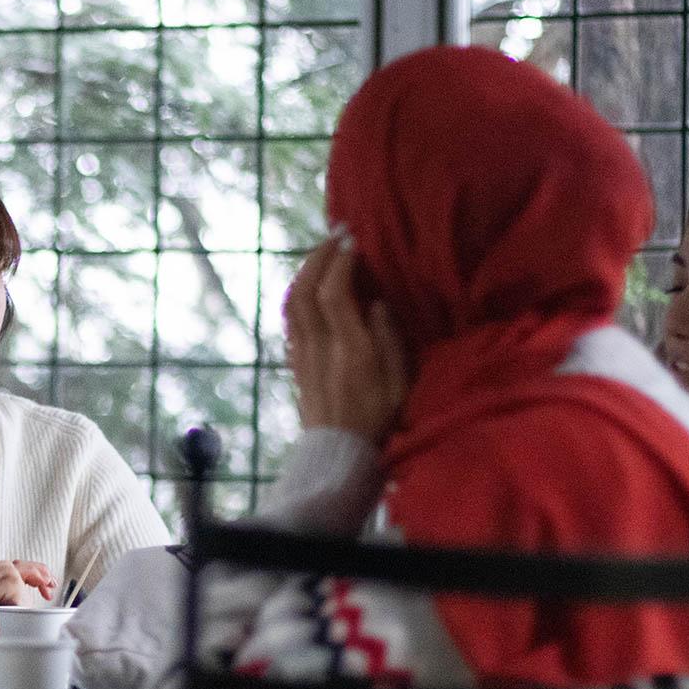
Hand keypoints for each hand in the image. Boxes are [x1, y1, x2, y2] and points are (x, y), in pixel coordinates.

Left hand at [283, 234, 407, 445]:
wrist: (338, 453)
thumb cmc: (377, 418)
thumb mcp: (398, 383)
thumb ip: (388, 339)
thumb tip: (375, 302)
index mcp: (351, 350)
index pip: (335, 294)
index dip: (341, 262)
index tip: (354, 242)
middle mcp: (321, 347)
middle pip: (307, 290)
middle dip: (319, 255)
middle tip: (337, 235)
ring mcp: (302, 353)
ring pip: (292, 301)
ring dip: (305, 269)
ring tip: (323, 252)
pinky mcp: (294, 360)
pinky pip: (289, 317)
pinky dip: (298, 291)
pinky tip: (310, 282)